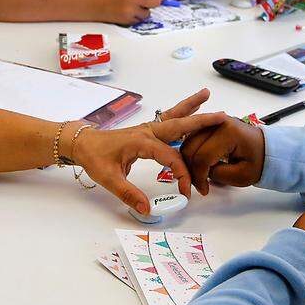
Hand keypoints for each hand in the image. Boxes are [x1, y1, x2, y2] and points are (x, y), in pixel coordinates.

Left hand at [71, 90, 225, 214]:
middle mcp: (147, 131)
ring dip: (191, 108)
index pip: (170, 157)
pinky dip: (181, 113)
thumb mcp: (109, 178)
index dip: (182, 175)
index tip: (186, 192)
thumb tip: (147, 208)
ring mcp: (147, 128)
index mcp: (141, 142)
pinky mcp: (146, 131)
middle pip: (179, 125)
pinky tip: (192, 108)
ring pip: (174, 116)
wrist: (82, 143)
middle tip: (222, 117)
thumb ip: (128, 193)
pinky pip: (168, 120)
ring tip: (206, 95)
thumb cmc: (94, 158)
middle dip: (201, 121)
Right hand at [98, 0, 162, 23]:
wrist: (94, 3)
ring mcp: (130, 9)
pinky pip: (139, 20)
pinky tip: (126, 14)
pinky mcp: (127, 19)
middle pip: (156, 1)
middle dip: (154, 3)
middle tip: (148, 4)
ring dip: (143, 12)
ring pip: (148, 13)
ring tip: (132, 9)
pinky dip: (135, 18)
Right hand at [179, 115, 266, 194]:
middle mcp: (218, 122)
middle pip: (190, 147)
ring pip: (188, 142)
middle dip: (191, 169)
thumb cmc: (259, 160)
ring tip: (199, 175)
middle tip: (199, 184)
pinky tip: (200, 165)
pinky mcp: (210, 125)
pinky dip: (192, 153)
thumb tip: (200, 172)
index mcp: (229, 132)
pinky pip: (193, 139)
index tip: (203, 189)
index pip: (203, 156)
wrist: (267, 149)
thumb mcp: (240, 175)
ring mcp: (213, 122)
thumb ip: (216, 174)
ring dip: (190, 161)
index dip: (199, 176)